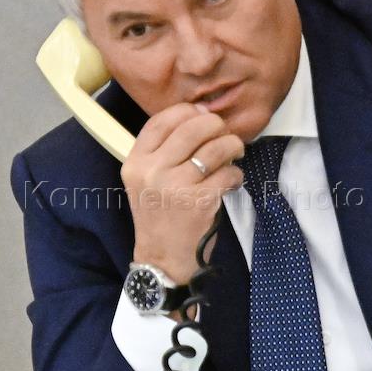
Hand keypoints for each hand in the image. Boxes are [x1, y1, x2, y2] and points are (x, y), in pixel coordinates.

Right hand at [122, 103, 244, 284]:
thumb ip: (164, 151)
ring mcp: (175, 186)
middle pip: (193, 128)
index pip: (162, 120)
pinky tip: (232, 182)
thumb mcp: (146, 181)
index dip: (188, 111)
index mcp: (135, 163)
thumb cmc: (160, 217)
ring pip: (215, 148)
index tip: (204, 115)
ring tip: (235, 154)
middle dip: (217, 126)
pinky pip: (227, 173)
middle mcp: (152, 171)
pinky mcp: (199, 201)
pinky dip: (236, 175)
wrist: (163, 259)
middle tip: (225, 135)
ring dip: (232, 147)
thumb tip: (201, 115)